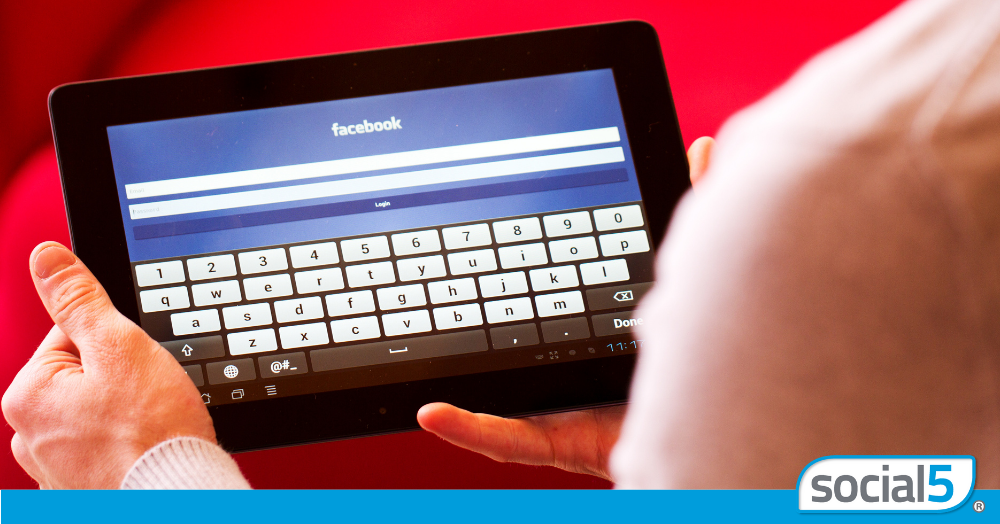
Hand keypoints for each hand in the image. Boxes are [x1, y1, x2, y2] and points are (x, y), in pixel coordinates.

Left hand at [2, 242, 215, 488]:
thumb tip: (47, 258)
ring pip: (98, 416)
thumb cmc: (151, 433)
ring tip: (152, 424)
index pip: (72, 337)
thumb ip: (80, 300)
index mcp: (28, 395)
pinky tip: (147, 449)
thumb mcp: (119, 346)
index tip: (140, 363)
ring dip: (126, 415)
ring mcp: (55, 470)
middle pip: (85, 378)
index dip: (117, 341)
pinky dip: (127, 447)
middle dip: (122, 380)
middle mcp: (29, 437)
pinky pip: (106, 451)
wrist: (177, 498)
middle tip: (150, 395)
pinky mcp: (83, 490)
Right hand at [418, 137, 714, 480]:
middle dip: (477, 316)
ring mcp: (559, 405)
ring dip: (456, 389)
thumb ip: (696, 212)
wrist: (721, 433)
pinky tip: (436, 413)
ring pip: (497, 394)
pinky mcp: (562, 440)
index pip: (544, 290)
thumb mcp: (692, 275)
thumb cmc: (701, 362)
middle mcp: (566, 365)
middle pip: (512, 338)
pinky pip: (509, 438)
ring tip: (417, 374)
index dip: (514, 264)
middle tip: (440, 279)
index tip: (481, 226)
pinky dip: (471, 429)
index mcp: (588, 326)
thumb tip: (703, 147)